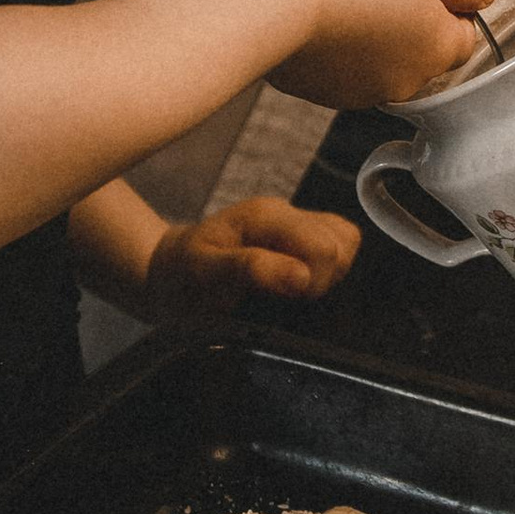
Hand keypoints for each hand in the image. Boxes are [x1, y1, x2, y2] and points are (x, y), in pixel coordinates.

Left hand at [144, 198, 362, 320]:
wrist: (168, 271)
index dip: (313, 283)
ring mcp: (295, 222)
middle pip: (342, 244)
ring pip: (346, 242)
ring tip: (291, 291)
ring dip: (327, 275)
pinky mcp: (301, 236)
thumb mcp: (204, 273)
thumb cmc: (183, 275)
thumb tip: (301, 277)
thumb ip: (250, 269)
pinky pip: (338, 247)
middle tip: (285, 298)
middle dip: (321, 280)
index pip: (325, 247)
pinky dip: (327, 270)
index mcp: (266, 216)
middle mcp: (286, 212)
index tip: (285, 301)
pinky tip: (298, 284)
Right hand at [274, 0, 496, 110]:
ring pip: (378, 56)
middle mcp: (405, 83)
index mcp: (438, 52)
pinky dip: (334, 42)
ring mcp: (358, 91)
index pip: (464, 31)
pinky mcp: (317, 89)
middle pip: (421, 46)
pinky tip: (319, 14)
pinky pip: (337, 64)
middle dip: (408, 15)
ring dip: (370, 30)